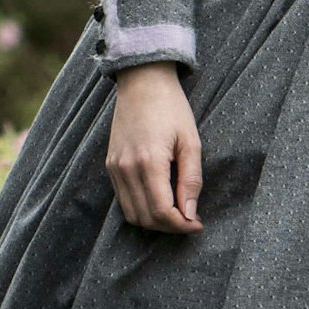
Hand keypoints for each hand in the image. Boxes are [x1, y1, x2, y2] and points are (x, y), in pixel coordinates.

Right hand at [105, 62, 201, 233]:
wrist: (142, 82)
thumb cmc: (171, 108)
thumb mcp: (190, 141)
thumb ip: (191, 180)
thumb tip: (190, 213)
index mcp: (149, 162)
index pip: (162, 212)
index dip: (182, 226)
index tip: (198, 224)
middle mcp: (126, 168)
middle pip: (146, 218)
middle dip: (170, 227)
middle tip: (190, 220)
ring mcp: (114, 167)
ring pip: (131, 214)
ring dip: (154, 221)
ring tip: (175, 213)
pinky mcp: (110, 165)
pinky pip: (122, 199)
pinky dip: (140, 208)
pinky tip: (158, 199)